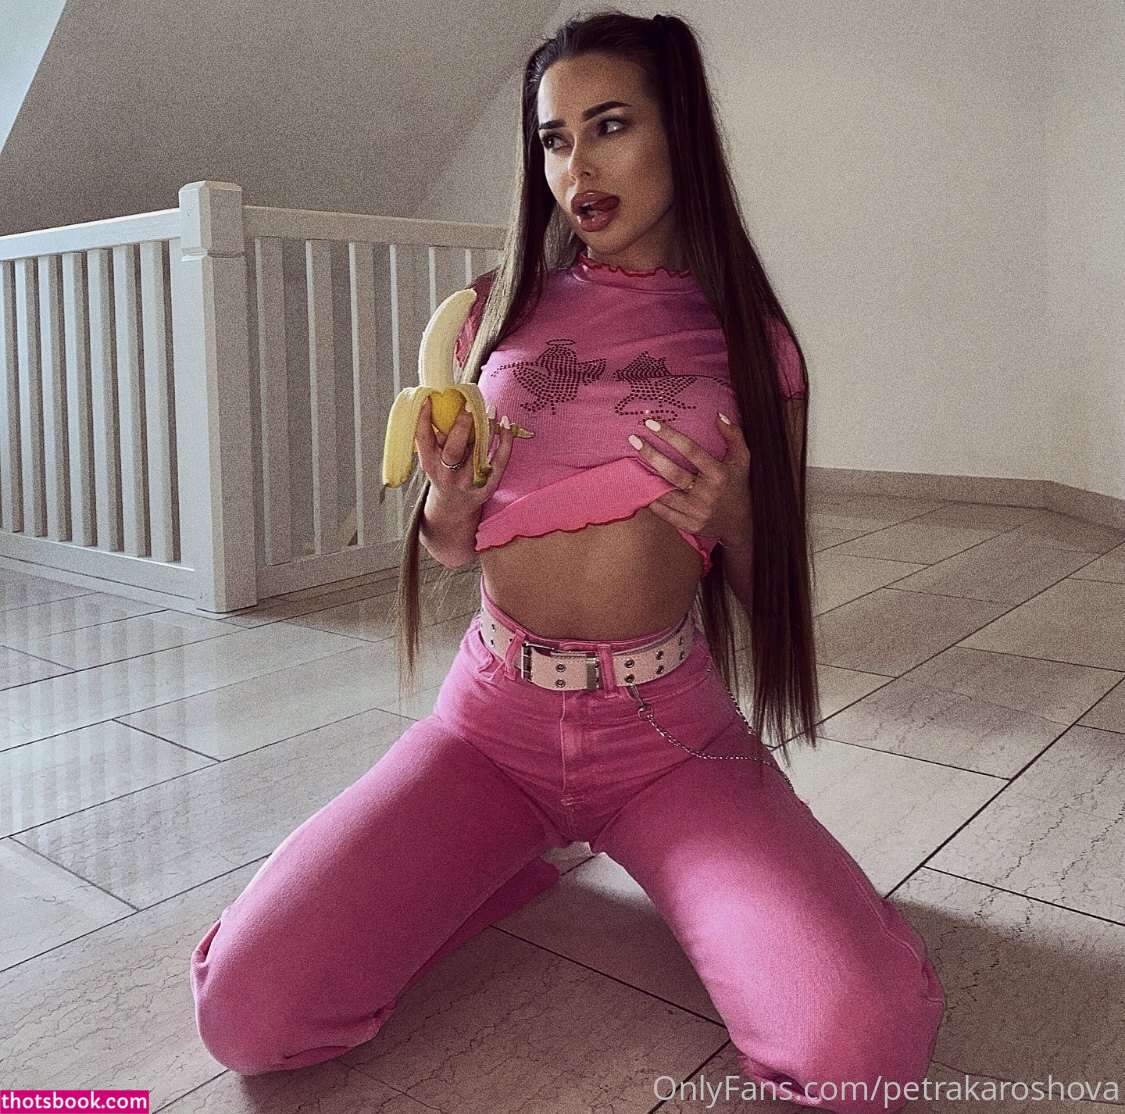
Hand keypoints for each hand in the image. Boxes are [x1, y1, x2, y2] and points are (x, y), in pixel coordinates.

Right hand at [415, 395, 511, 506]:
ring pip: (479, 454)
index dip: (424, 418)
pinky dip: (505, 442)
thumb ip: (438, 438)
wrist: (454, 508)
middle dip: (461, 427)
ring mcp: (468, 483)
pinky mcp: (487, 488)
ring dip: (486, 429)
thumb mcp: (433, 458)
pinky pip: (499, 462)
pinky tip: (505, 424)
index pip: (423, 439)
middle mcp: (447, 475)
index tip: (429, 398)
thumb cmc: (444, 473)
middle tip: (469, 405)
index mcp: (429, 464)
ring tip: (491, 409)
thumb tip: (448, 408)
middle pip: (453, 451)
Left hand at [628, 413, 751, 544]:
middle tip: (634, 439)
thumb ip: (733, 435)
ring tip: (633, 462)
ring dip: (646, 477)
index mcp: (719, 475)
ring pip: (664, 494)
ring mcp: (697, 512)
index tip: (652, 424)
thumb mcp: (742, 459)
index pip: (691, 451)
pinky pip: (663, 512)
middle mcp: (707, 494)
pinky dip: (651, 500)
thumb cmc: (737, 485)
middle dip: (651, 454)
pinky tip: (642, 486)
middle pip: (672, 472)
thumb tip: (718, 415)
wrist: (739, 523)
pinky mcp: (689, 525)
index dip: (670, 435)